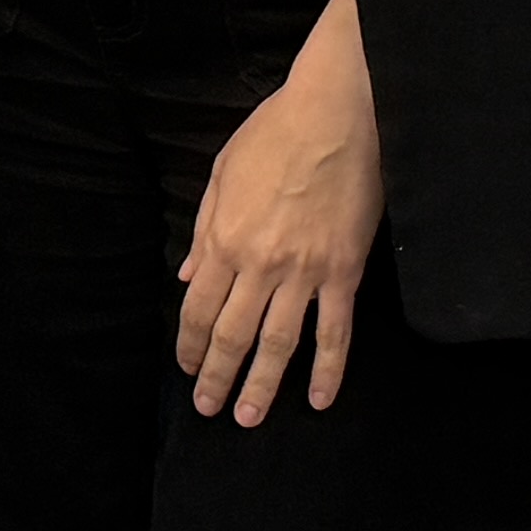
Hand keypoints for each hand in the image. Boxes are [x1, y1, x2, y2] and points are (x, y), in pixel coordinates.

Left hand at [176, 0, 380, 423]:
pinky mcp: (344, 272)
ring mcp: (305, 272)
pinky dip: (328, 369)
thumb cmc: (275, 135)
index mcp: (225, 240)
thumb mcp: (222, 175)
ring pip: (280, 343)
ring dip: (262, 385)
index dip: (189, 345)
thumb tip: (189, 279)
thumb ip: (204, 232)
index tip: (187, 368)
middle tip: (210, 409)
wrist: (335, 113)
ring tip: (249, 417)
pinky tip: (319, 398)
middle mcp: (261, 265)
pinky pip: (336, 331)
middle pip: (233, 336)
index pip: (198, 310)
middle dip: (217, 377)